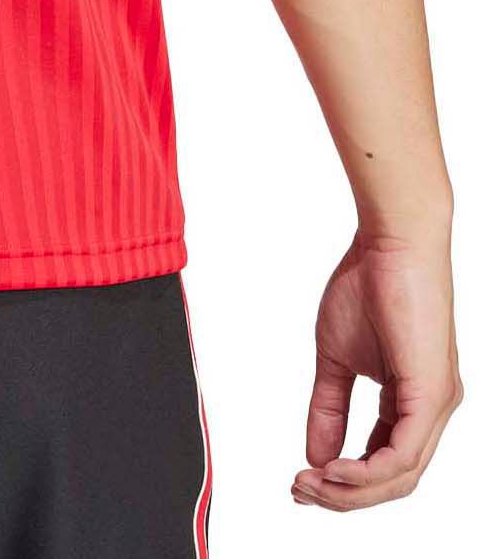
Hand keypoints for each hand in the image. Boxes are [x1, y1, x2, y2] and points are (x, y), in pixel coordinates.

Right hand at [295, 230, 460, 510]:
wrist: (391, 243)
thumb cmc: (368, 285)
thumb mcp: (336, 356)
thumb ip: (328, 406)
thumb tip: (315, 455)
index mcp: (413, 402)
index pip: (383, 461)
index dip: (343, 480)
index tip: (301, 479)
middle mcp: (433, 411)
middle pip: (393, 481)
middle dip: (343, 494)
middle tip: (300, 490)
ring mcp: (437, 405)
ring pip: (401, 477)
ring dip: (352, 490)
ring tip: (311, 482)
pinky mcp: (432, 394)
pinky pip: (404, 455)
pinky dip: (367, 471)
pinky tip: (335, 470)